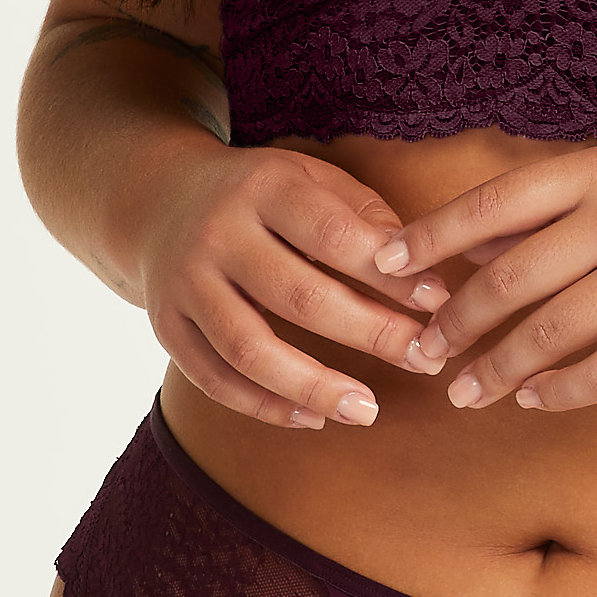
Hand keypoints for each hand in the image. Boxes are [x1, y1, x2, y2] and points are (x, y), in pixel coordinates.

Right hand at [133, 142, 450, 428]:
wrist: (158, 199)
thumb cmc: (262, 196)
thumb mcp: (311, 178)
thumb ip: (365, 216)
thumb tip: (423, 276)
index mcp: (263, 187)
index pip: (334, 235)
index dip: (388, 275)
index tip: (437, 303)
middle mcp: (218, 233)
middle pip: (299, 296)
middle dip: (370, 334)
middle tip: (425, 360)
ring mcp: (185, 283)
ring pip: (250, 349)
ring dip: (314, 386)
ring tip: (367, 410)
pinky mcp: (166, 326)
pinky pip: (214, 379)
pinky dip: (265, 406)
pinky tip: (314, 418)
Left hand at [374, 146, 596, 411]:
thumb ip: (553, 209)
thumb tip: (462, 241)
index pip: (492, 203)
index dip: (430, 236)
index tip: (382, 265)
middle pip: (508, 278)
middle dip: (453, 321)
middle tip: (420, 350)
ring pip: (545, 335)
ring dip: (494, 370)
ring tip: (464, 391)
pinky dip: (557, 392)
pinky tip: (533, 399)